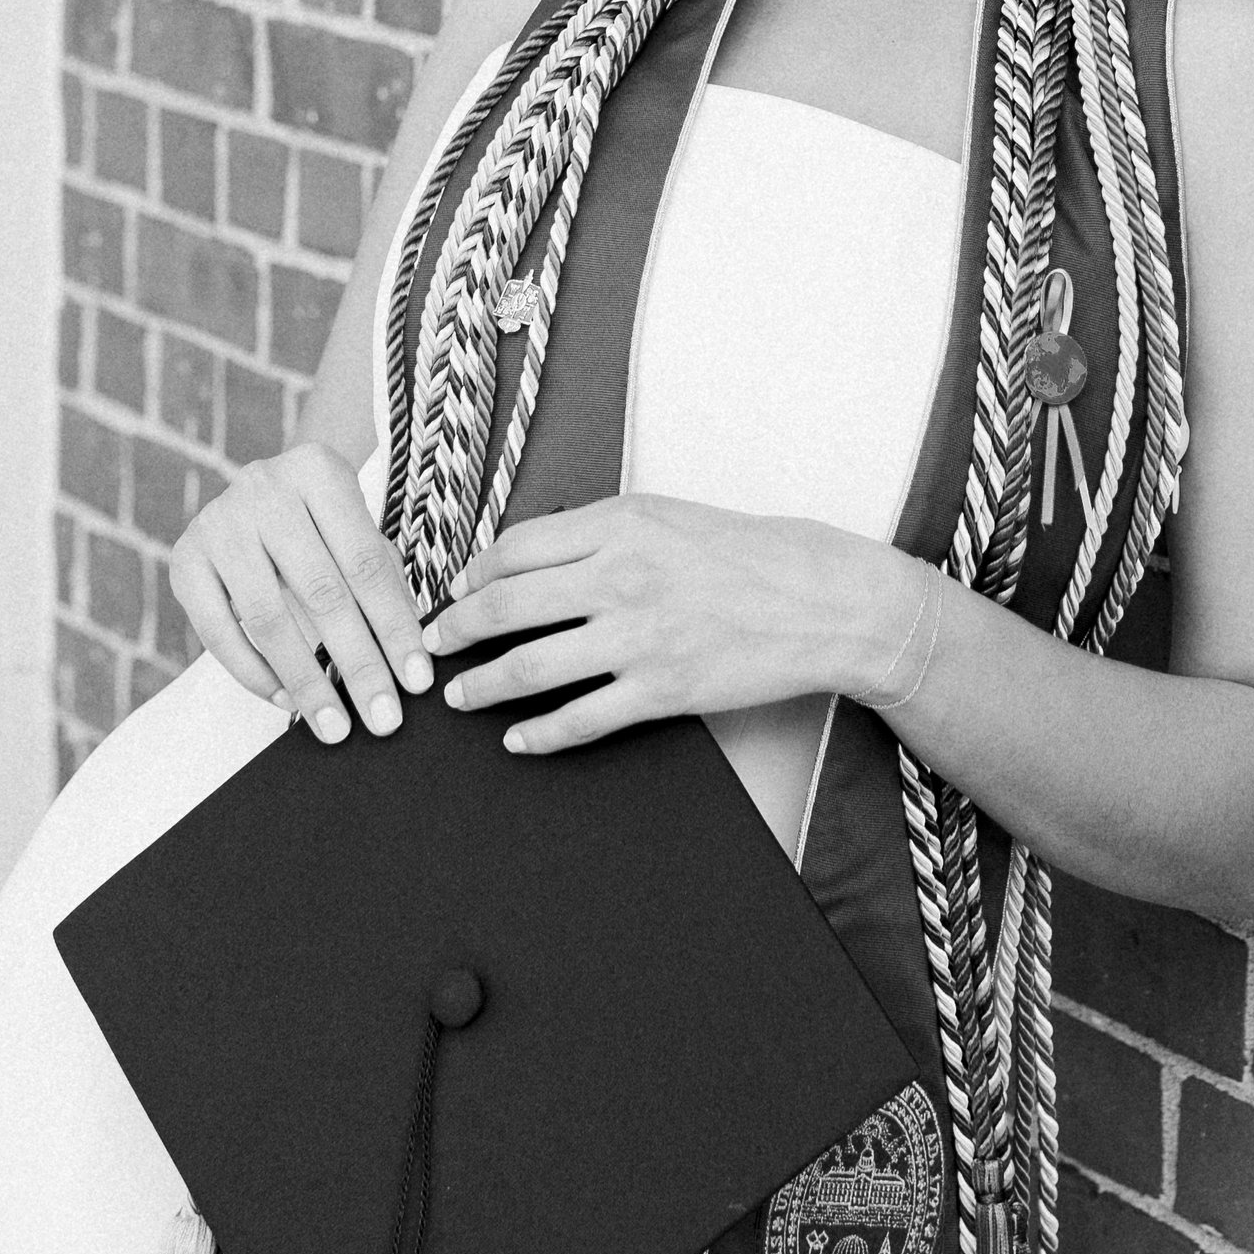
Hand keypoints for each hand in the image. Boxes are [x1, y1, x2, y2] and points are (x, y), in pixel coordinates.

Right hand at [169, 440, 432, 741]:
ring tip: (336, 726)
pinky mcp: (183, 560)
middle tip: (385, 720)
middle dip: (358, 664)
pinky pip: (219, 634)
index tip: (418, 681)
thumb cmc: (321, 524)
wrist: (257, 491)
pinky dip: (256, 674)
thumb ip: (381, 583)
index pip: (365, 562)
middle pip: (320, 592)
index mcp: (317, 471)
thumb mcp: (356, 532)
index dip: (395, 626)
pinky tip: (288, 701)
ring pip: (268, 618)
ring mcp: (217, 522)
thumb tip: (410, 661)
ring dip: (306, 681)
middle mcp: (263, 488)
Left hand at [424, 497, 913, 753]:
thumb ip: (601, 531)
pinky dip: (540, 733)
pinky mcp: (662, 689)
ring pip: (531, 666)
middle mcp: (620, 575)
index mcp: (620, 522)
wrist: (822, 599)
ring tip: (459, 696)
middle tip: (431, 645)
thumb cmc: (748, 552)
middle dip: (455, 630)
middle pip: (506, 605)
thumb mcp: (667, 515)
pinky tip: (518, 738)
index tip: (454, 591)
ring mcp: (639, 636)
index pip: (516, 547)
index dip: (472, 574)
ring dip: (483, 685)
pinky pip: (582, 718)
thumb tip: (531, 558)